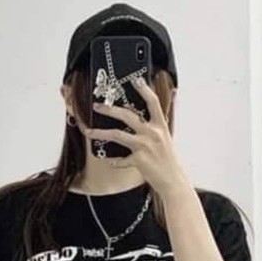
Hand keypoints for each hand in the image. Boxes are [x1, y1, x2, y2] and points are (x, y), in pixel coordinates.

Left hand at [79, 76, 189, 198]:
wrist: (172, 180)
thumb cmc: (168, 160)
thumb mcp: (166, 138)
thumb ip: (158, 123)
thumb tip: (163, 107)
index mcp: (160, 126)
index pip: (152, 102)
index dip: (144, 89)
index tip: (134, 80)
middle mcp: (152, 133)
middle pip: (127, 115)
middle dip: (109, 109)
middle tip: (97, 106)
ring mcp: (144, 146)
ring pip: (117, 135)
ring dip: (100, 133)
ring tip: (89, 132)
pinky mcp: (138, 160)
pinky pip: (120, 160)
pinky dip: (113, 161)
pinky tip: (108, 160)